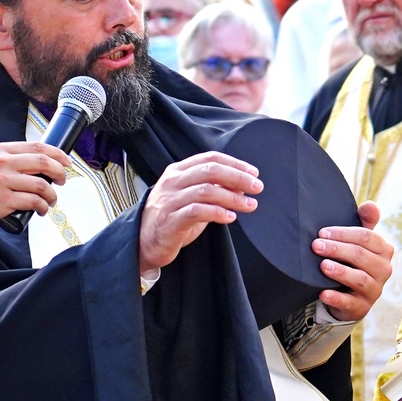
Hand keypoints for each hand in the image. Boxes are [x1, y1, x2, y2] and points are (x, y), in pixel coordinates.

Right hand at [0, 140, 70, 236]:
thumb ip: (4, 162)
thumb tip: (32, 167)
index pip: (36, 147)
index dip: (56, 153)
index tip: (65, 161)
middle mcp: (1, 163)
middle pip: (43, 162)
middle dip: (59, 172)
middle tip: (63, 180)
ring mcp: (2, 182)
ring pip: (42, 184)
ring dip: (52, 194)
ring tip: (51, 200)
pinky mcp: (3, 202)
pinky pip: (33, 202)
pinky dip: (42, 207)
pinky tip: (41, 210)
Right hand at [138, 152, 262, 273]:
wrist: (144, 242)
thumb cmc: (172, 218)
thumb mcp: (193, 199)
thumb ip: (214, 191)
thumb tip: (243, 187)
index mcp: (178, 171)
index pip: (210, 158)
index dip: (234, 164)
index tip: (254, 173)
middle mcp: (172, 181)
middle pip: (210, 171)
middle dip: (238, 177)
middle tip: (257, 187)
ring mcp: (170, 200)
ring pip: (206, 190)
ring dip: (232, 197)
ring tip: (250, 205)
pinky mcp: (170, 220)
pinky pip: (197, 211)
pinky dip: (217, 213)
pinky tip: (231, 217)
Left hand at [312, 200, 394, 322]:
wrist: (351, 293)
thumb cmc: (355, 260)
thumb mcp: (360, 240)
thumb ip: (365, 221)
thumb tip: (370, 204)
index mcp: (384, 250)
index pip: (366, 237)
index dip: (343, 233)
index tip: (322, 232)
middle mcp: (384, 270)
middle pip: (361, 256)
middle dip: (337, 249)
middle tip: (316, 246)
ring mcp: (375, 290)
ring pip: (360, 279)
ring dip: (340, 272)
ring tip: (323, 266)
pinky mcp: (362, 307)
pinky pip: (351, 303)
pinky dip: (336, 298)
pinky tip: (322, 292)